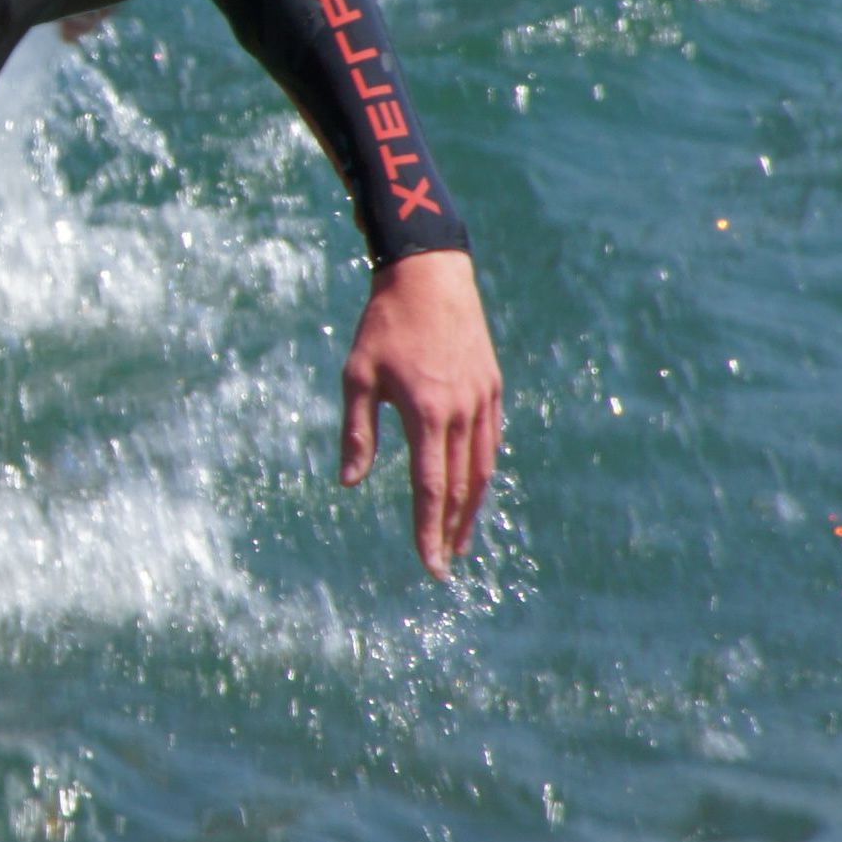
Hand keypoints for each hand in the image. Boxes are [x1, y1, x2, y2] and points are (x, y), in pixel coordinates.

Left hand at [340, 249, 501, 577]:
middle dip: (452, 530)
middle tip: (445, 564)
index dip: (429, 531)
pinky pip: (490, 440)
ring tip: (461, 538)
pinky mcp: (492, 386)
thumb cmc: (384, 325)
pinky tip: (473, 487)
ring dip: (473, 507)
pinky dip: (482, 470)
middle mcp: (462, 411)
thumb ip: (357, 432)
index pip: (431, 488)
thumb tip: (349, 483)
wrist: (430, 275)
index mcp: (427, 412)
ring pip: (483, 467)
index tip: (430, 566)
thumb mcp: (358, 376)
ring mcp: (483, 399)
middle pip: (462, 486)